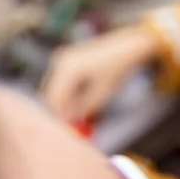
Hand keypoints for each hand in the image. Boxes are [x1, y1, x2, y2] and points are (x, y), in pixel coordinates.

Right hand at [42, 25, 160, 128]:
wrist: (127, 47)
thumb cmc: (118, 69)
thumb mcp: (103, 93)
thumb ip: (85, 108)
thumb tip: (72, 121)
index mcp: (68, 69)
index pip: (55, 100)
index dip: (61, 117)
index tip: (69, 131)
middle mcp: (60, 62)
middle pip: (51, 95)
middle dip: (62, 110)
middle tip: (76, 125)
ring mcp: (61, 60)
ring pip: (56, 90)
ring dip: (66, 103)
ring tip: (86, 111)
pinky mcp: (67, 60)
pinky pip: (61, 83)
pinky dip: (70, 94)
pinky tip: (85, 99)